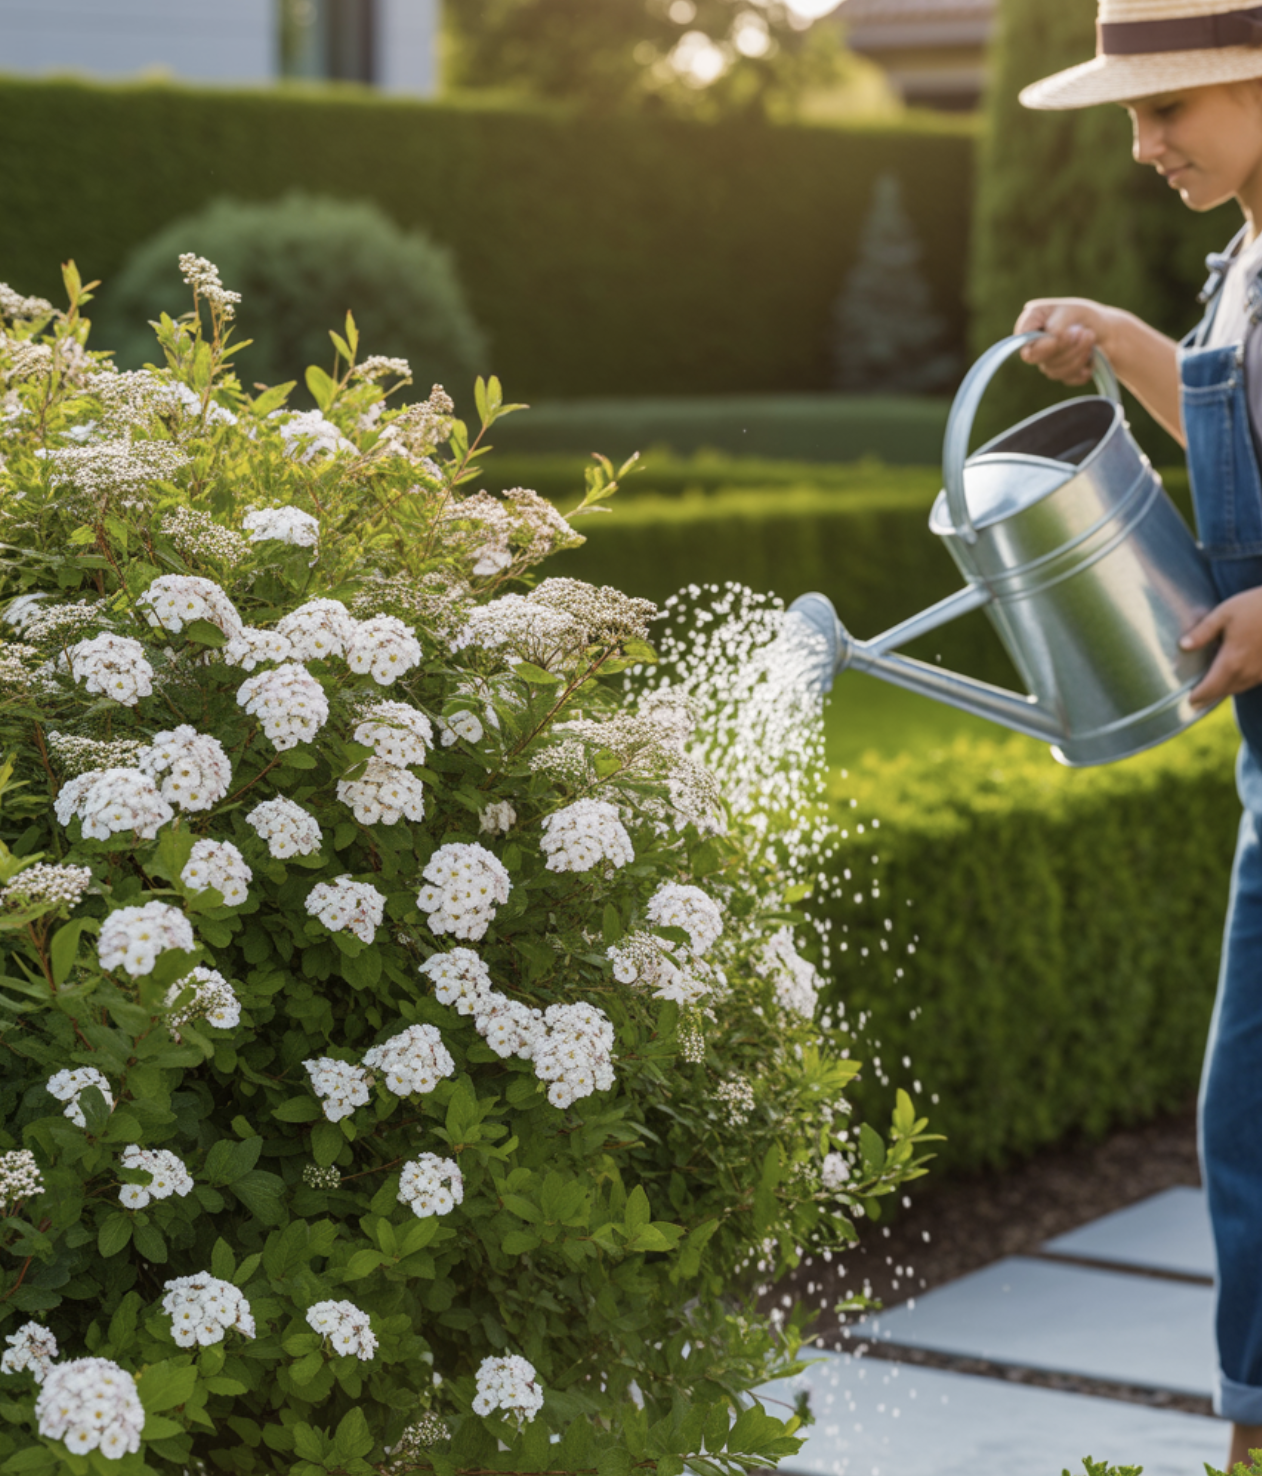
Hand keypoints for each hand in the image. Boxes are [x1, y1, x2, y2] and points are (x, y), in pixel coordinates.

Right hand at [1013, 298, 1127, 385]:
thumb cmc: (1084, 315)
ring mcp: (1045, 361)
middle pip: (1039, 358)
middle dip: (1067, 348)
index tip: (1066, 335)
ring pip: (1054, 371)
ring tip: (1092, 337)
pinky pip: (1067, 379)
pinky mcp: (1059, 374)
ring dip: (1078, 355)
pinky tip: (1092, 357)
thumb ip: (1056, 327)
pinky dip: (1082, 368)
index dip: (1043, 344)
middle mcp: (1033, 344)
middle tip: (1087, 333)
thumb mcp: (1070, 312)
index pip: (1023, 343)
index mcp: (1030, 323)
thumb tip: (1054, 339)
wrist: (1106, 330)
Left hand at [1181, 588, 1261, 706]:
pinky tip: (1234, 675)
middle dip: (1209, 697)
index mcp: (1232, 661)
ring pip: (1239, 688)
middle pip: (1224, 691)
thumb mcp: (1224, 614)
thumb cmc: (1256, 607)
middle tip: (1197, 701)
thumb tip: (1183, 645)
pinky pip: (1252, 681)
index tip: (1188, 702)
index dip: (1198, 696)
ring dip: (1225, 690)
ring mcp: (1261, 672)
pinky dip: (1240, 682)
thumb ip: (1203, 632)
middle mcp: (1248, 672)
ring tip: (1211, 691)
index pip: (1211, 687)